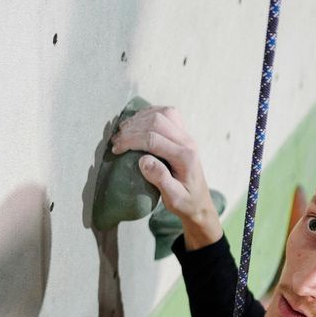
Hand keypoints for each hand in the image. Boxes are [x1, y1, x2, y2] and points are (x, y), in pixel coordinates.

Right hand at [109, 104, 219, 241]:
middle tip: (116, 141)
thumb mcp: (173, 199)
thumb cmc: (185, 203)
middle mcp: (188, 141)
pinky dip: (150, 114)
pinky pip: (168, 114)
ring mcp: (186, 136)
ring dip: (141, 118)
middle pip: (157, 121)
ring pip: (164, 113)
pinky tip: (137, 123)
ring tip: (123, 130)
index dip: (131, 141)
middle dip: (133, 128)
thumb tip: (143, 160)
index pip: (153, 139)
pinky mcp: (183, 134)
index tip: (116, 149)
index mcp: (185, 157)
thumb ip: (160, 179)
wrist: (200, 202)